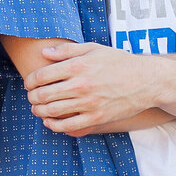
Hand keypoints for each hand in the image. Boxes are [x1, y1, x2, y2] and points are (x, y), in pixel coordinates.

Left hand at [23, 42, 156, 136]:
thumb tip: (44, 52)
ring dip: (39, 111)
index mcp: (78, 65)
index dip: (30, 81)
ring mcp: (89, 103)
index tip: (29, 83)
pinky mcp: (96, 118)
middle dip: (32, 97)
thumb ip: (67, 50)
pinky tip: (49, 121)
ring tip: (37, 108)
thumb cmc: (119, 62)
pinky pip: (68, 127)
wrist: (146, 81)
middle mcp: (81, 84)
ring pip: (52, 111)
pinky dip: (54, 125)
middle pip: (43, 95)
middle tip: (31, 97)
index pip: (42, 75)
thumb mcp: (94, 48)